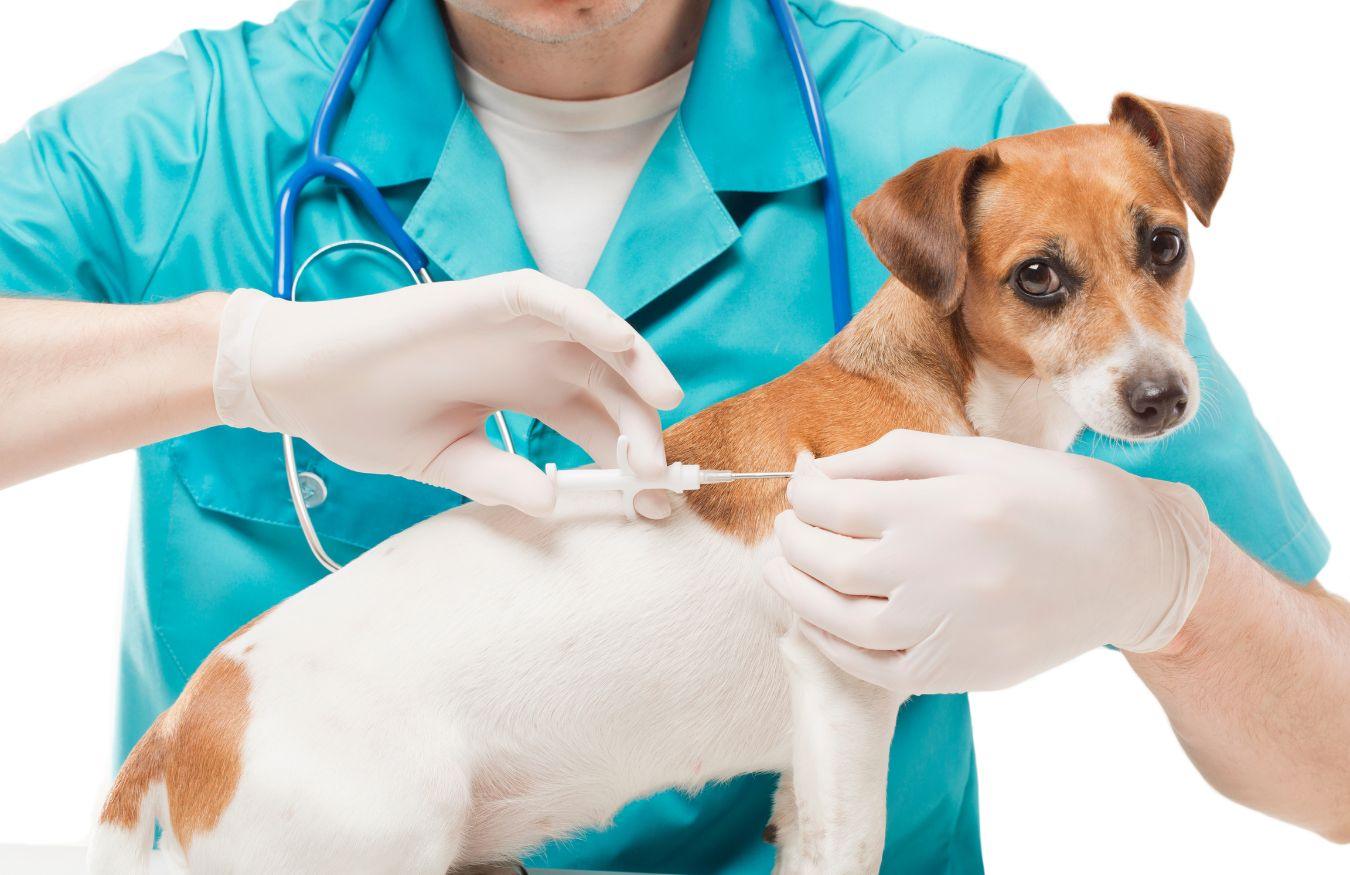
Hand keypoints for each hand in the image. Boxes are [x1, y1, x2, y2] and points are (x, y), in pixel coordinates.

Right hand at [213, 270, 682, 516]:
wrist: (301, 384)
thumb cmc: (366, 418)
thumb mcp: (446, 461)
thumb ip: (500, 478)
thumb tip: (552, 500)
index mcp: (523, 395)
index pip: (592, 424)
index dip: (626, 458)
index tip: (653, 502)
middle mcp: (527, 358)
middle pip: (604, 385)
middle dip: (638, 424)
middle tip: (658, 471)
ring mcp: (509, 327)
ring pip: (590, 335)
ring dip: (633, 361)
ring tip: (662, 400)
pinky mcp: (485, 297)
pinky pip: (548, 298)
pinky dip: (588, 314)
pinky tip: (618, 345)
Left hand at [765, 429, 1211, 693]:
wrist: (1131, 565)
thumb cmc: (1051, 495)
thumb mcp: (976, 453)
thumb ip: (890, 457)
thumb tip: (816, 473)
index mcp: (943, 507)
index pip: (833, 505)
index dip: (804, 495)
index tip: (800, 488)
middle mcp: (939, 572)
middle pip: (827, 562)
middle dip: (791, 541)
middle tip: (784, 527)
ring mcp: (947, 629)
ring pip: (838, 621)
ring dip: (796, 594)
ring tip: (782, 570)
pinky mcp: (959, 672)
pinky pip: (873, 668)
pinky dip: (832, 644)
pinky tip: (818, 621)